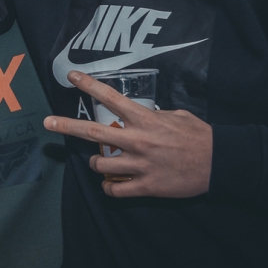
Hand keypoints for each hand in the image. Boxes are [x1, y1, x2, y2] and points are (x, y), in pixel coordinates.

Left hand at [43, 71, 211, 198]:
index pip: (110, 98)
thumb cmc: (200, 136)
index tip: (71, 77)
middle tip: (47, 121)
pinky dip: (109, 188)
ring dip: (95, 163)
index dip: (88, 86)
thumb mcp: (177, 116)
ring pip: (100, 165)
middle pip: (93, 132)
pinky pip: (116, 190)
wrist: (220, 163)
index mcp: (145, 119)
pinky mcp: (146, 186)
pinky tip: (110, 185)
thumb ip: (154, 115)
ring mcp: (140, 165)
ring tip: (98, 162)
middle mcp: (138, 140)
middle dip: (67, 125)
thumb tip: (143, 114)